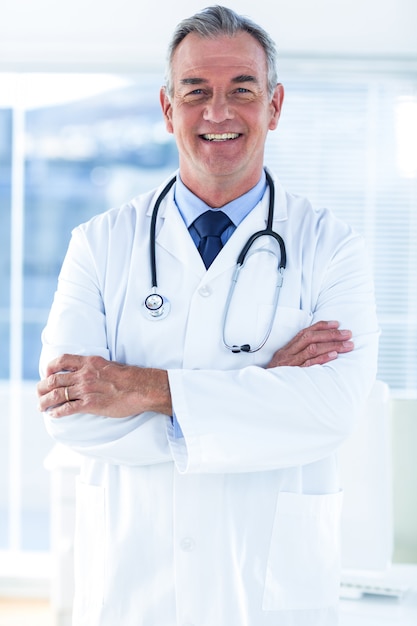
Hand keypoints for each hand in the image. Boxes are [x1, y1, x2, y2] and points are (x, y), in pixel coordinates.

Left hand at [37, 354, 171, 417]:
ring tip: (41, 406)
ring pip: (57, 394)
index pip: (61, 360)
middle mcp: (84, 374)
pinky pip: (67, 408)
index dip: (50, 368)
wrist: (141, 388)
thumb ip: (94, 367)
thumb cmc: (129, 378)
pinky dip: (57, 412)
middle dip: (42, 387)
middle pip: (54, 379)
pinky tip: (53, 414)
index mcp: (88, 362)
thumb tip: (86, 372)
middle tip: (39, 394)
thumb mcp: (108, 365)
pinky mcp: (90, 404)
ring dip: (45, 401)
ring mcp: (86, 389)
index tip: (47, 374)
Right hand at [266, 320, 352, 368]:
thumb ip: (298, 353)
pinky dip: (322, 359)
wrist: (263, 390)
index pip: (305, 332)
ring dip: (332, 345)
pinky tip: (334, 355)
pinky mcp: (294, 374)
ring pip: (312, 349)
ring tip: (348, 345)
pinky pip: (309, 364)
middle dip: (331, 334)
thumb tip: (319, 346)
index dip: (321, 326)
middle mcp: (289, 353)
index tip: (337, 324)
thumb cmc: (278, 376)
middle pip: (310, 338)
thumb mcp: (285, 361)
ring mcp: (291, 363)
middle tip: (348, 334)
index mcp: (288, 348)